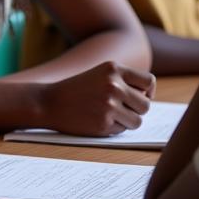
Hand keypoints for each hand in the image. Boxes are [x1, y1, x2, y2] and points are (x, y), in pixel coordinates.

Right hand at [40, 62, 154, 135]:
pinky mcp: (104, 123)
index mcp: (114, 68)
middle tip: (121, 109)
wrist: (49, 102)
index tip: (138, 96)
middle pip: (145, 104)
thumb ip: (124, 80)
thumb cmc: (78, 89)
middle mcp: (114, 85)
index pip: (148, 81)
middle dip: (136, 109)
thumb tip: (149, 96)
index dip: (147, 92)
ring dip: (127, 121)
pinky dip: (114, 128)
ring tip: (110, 115)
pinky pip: (122, 130)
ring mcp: (109, 105)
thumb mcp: (100, 74)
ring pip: (137, 120)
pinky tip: (98, 119)